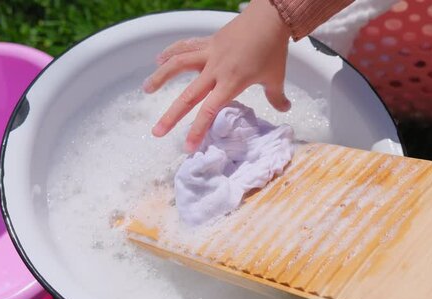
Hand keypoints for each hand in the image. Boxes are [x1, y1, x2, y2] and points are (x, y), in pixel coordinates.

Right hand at [143, 0, 291, 152]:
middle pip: (188, 96)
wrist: (269, 18)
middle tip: (156, 132)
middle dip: (171, 116)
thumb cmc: (273, 50)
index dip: (197, 131)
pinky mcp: (208, 42)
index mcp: (231, 83)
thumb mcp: (276, 77)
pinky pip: (185, 47)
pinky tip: (158, 60)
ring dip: (160, 77)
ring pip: (178, 65)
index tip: (188, 147)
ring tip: (146, 90)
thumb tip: (286, 108)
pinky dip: (171, 52)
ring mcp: (209, 54)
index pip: (209, 111)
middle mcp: (215, 70)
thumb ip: (277, 96)